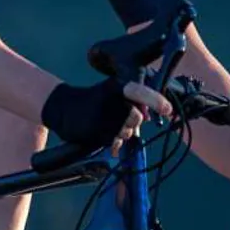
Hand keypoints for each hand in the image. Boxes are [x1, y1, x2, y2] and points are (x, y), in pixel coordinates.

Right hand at [41, 79, 173, 151]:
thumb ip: (131, 103)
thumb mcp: (111, 94)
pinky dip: (112, 142)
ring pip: (126, 131)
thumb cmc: (93, 100)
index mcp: (117, 86)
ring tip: (106, 125)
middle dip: (132, 122)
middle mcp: (110, 100)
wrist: (63, 107)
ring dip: (121, 133)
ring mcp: (102, 116)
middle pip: (136, 118)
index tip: (167, 110)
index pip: (139, 91)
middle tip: (119, 119)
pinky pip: (114, 141)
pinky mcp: (95, 130)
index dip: (155, 100)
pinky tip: (102, 133)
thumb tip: (147, 119)